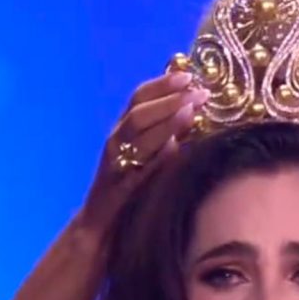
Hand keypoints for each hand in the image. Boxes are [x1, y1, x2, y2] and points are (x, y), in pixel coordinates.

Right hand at [76, 71, 207, 237]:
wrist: (100, 223)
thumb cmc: (130, 187)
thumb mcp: (148, 154)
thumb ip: (166, 133)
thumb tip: (193, 111)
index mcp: (123, 129)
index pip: (139, 97)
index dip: (162, 84)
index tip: (188, 76)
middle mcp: (116, 140)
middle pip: (138, 111)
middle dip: (169, 98)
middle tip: (198, 92)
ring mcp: (115, 162)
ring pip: (136, 134)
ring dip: (165, 121)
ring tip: (191, 111)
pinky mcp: (118, 185)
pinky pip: (137, 167)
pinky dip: (156, 155)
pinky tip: (174, 148)